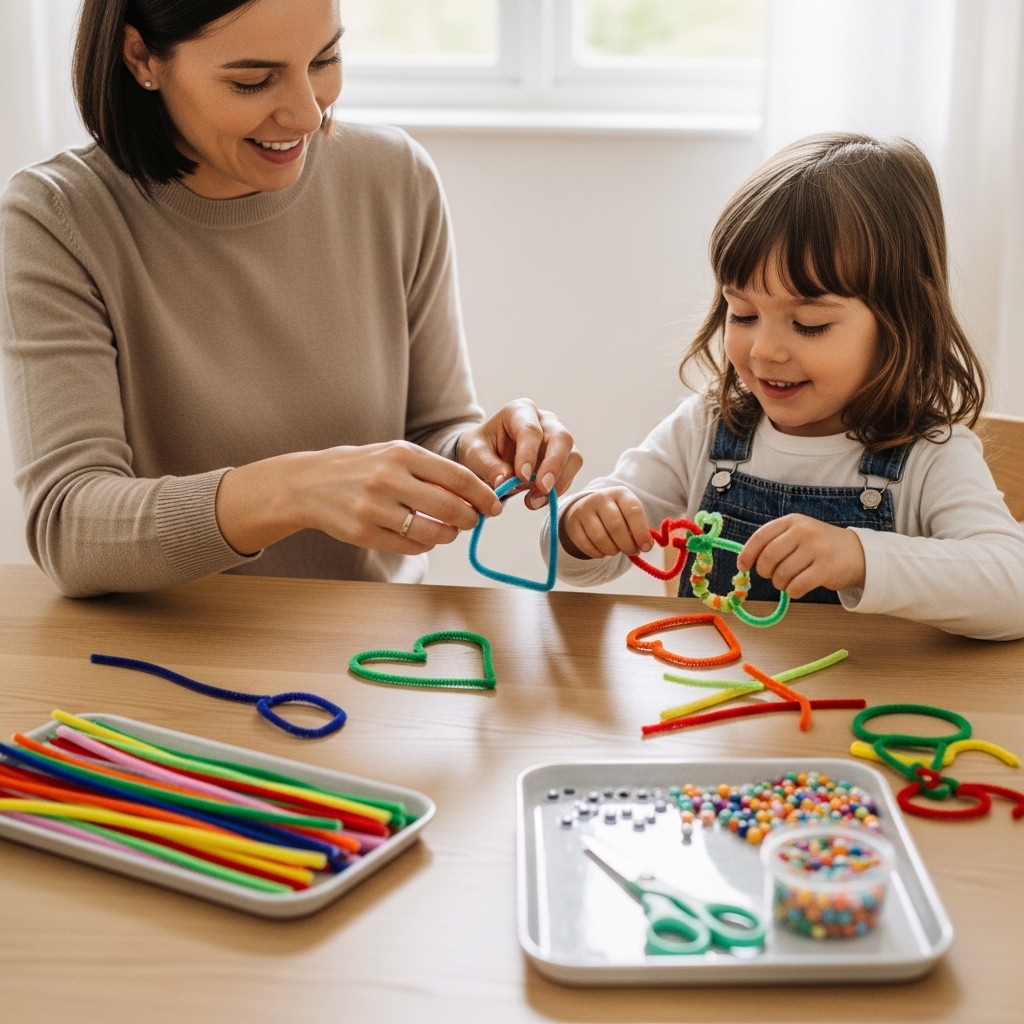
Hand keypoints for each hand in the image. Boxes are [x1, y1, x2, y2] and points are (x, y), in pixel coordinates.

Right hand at [216, 441, 502, 556]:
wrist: (309, 484)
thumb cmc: (361, 467)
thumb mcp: (395, 455)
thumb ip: (431, 472)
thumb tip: (474, 495)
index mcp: (402, 454)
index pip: (457, 477)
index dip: (482, 495)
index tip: (495, 506)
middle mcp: (388, 479)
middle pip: (449, 508)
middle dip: (470, 519)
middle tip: (473, 521)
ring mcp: (373, 508)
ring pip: (432, 533)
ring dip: (448, 535)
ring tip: (448, 530)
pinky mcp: (362, 533)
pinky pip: (410, 546)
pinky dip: (424, 544)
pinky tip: (423, 536)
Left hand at [456, 399, 582, 508]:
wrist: (486, 456)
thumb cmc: (480, 448)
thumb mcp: (474, 454)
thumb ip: (489, 465)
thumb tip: (506, 481)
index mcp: (520, 411)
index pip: (530, 430)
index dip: (528, 453)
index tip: (521, 476)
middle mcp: (544, 421)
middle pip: (561, 438)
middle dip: (554, 465)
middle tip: (542, 488)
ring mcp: (556, 438)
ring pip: (573, 456)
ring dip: (559, 481)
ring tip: (535, 500)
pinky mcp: (563, 458)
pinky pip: (569, 473)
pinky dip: (557, 489)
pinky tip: (538, 500)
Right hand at [560, 487, 653, 559]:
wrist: (588, 507)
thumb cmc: (617, 514)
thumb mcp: (629, 513)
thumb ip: (640, 528)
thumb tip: (645, 546)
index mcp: (620, 493)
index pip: (633, 511)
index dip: (641, 532)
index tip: (646, 547)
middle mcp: (601, 498)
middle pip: (616, 527)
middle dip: (627, 545)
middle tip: (631, 551)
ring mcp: (584, 510)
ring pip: (600, 539)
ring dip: (613, 551)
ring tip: (616, 550)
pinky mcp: (573, 523)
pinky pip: (587, 545)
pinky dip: (598, 553)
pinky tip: (603, 551)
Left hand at [735, 514, 865, 598]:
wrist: (858, 553)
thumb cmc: (820, 546)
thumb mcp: (798, 534)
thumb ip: (775, 542)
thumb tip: (745, 561)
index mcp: (793, 521)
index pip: (761, 536)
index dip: (748, 553)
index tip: (742, 566)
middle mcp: (804, 531)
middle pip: (768, 557)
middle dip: (765, 572)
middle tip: (772, 576)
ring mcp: (817, 549)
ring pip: (782, 574)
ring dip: (780, 584)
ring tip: (788, 582)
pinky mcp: (827, 568)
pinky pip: (797, 586)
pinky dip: (792, 592)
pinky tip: (797, 589)